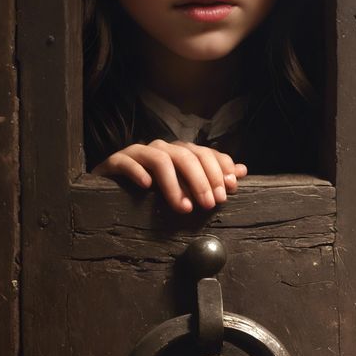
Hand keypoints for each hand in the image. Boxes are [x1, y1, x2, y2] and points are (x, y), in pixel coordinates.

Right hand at [95, 140, 246, 212]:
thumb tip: (242, 170)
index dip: (220, 170)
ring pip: (161, 160)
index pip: (206, 153)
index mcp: (182, 152)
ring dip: (175, 184)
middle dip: (201, 181)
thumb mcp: (188, 186)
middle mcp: (163, 148)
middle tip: (209, 204)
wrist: (113, 189)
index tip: (229, 190)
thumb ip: (214, 177)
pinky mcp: (117, 161)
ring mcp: (139, 152)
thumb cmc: (157, 190)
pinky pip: (127, 162)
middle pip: (186, 156)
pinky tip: (147, 187)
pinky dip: (138, 173)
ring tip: (184, 207)